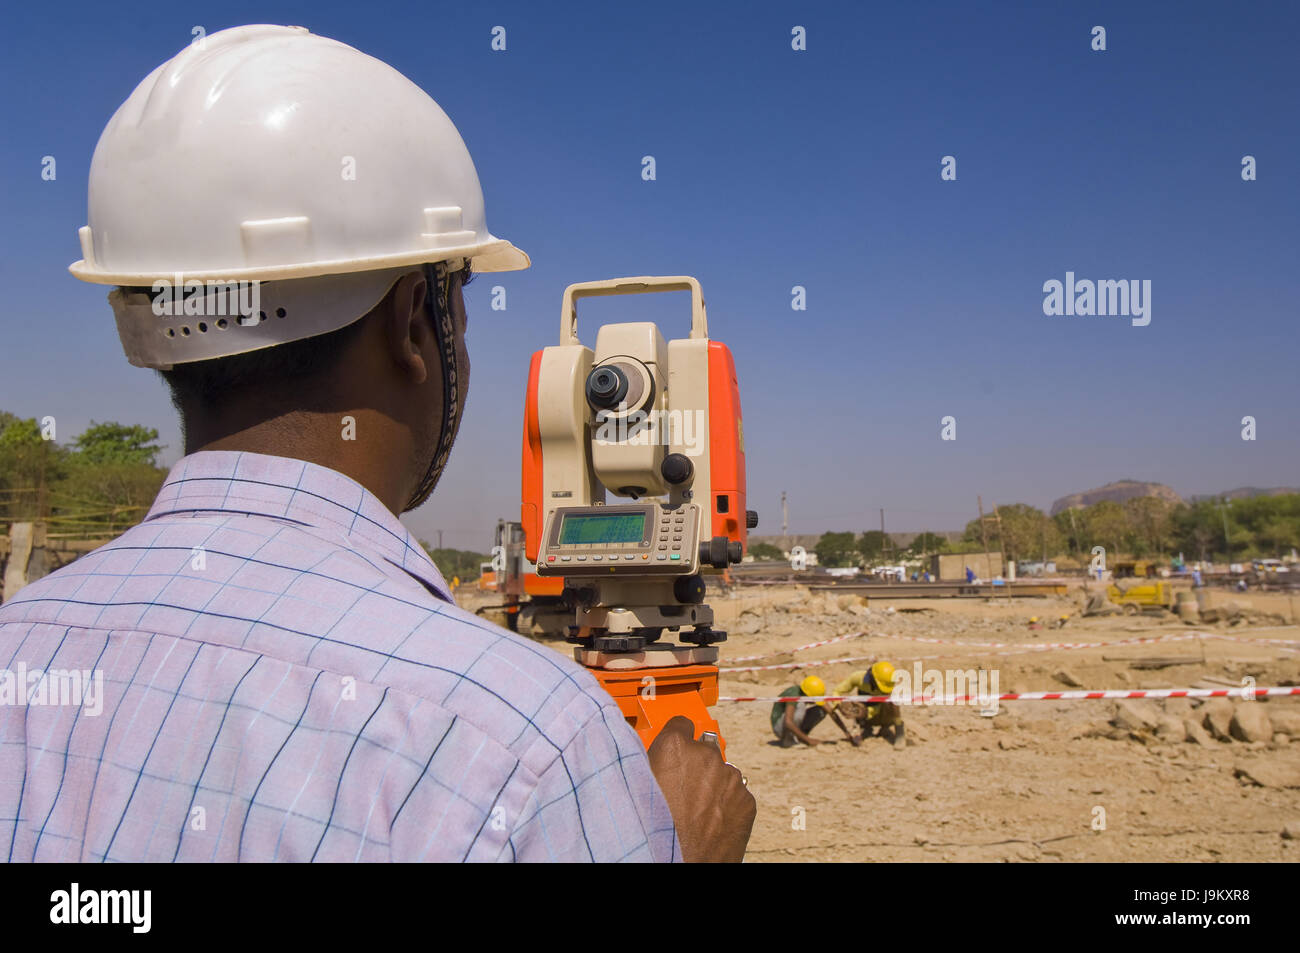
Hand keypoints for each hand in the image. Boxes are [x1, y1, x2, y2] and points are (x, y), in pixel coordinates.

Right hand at [647, 717, 755, 862]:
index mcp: (674, 747)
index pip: (681, 723)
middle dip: (695, 765)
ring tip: (696, 811)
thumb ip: (650, 762)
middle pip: (703, 749)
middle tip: (682, 790)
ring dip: (713, 785)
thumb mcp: (637, 786)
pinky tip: (711, 822)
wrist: (679, 866)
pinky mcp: (747, 801)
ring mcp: (730, 778)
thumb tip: (651, 755)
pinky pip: (736, 794)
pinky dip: (727, 805)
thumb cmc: (653, 832)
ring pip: (722, 772)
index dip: (676, 738)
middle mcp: (706, 755)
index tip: (675, 749)